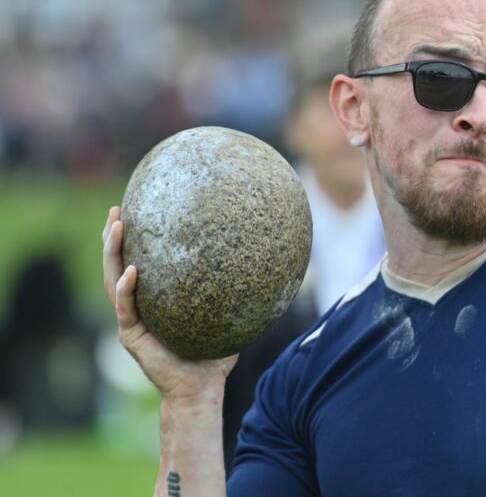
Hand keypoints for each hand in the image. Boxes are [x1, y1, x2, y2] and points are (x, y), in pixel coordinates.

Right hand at [102, 206, 237, 404]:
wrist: (201, 388)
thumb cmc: (213, 354)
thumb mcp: (222, 315)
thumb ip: (231, 292)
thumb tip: (261, 263)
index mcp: (153, 301)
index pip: (136, 262)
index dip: (133, 239)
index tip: (134, 210)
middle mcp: (137, 307)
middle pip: (117, 265)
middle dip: (113, 237)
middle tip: (117, 209)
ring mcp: (131, 321)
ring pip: (113, 281)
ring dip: (112, 253)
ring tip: (117, 226)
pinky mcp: (131, 336)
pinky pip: (127, 307)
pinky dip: (126, 289)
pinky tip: (132, 271)